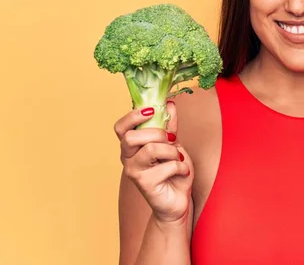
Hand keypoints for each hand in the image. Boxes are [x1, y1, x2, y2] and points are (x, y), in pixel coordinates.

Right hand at [113, 102, 193, 223]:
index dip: (133, 116)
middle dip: (158, 134)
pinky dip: (181, 166)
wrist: (177, 200)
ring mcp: (133, 172)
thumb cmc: (173, 172)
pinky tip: (182, 171)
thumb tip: (169, 103)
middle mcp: (127, 158)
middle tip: (172, 141)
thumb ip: (169, 125)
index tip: (151, 110)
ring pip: (151, 149)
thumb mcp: (173, 144)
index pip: (120, 127)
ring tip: (178, 158)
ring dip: (172, 151)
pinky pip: (166, 166)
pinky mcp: (144, 185)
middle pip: (132, 137)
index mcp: (131, 146)